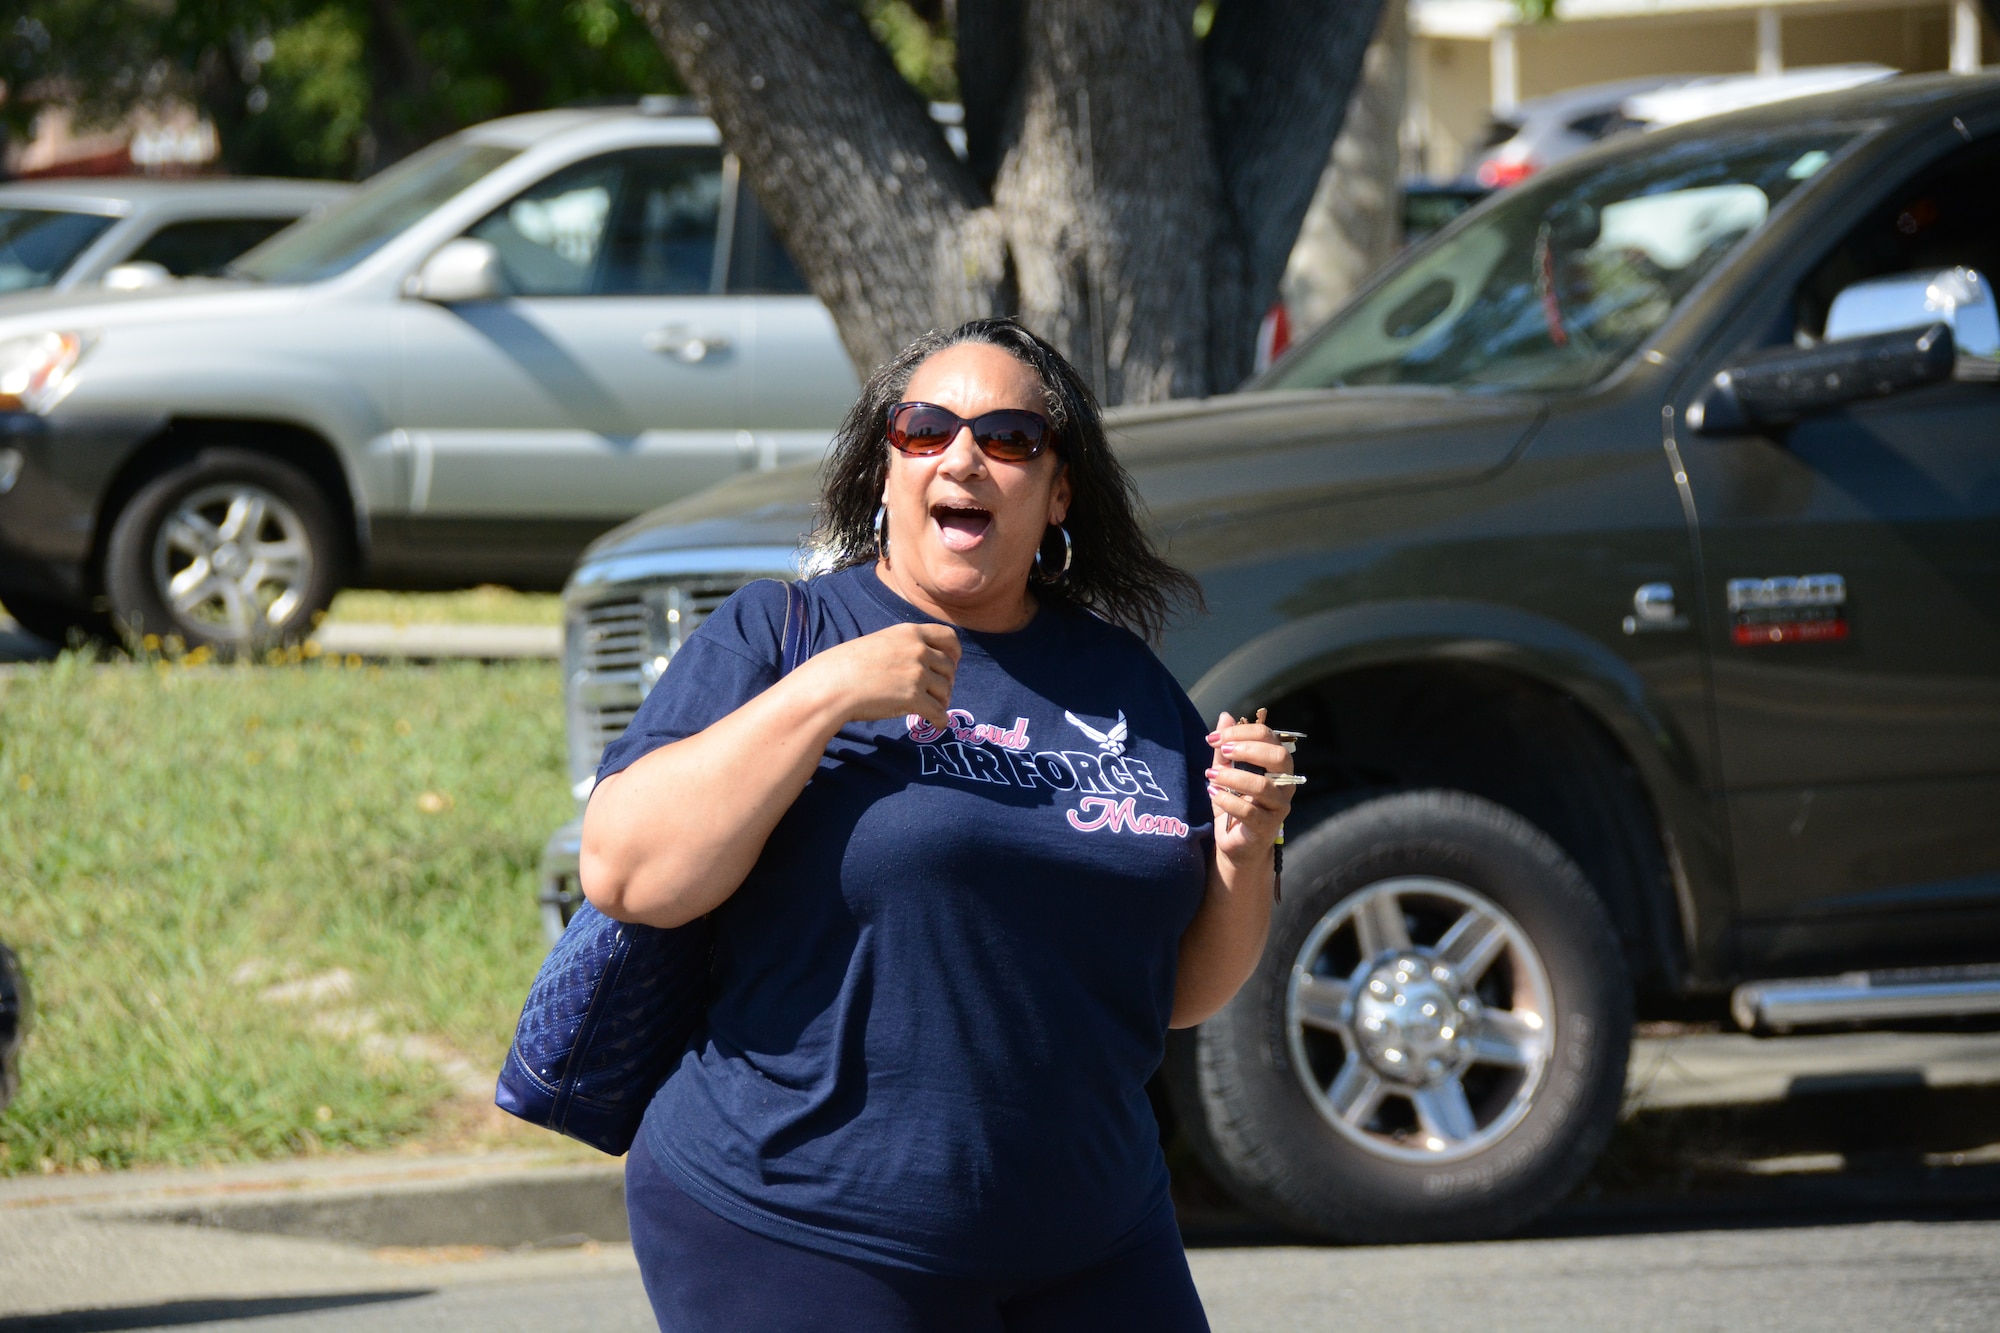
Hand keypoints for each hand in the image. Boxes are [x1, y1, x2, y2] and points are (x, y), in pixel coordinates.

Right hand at [796, 622, 960, 728]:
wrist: (832, 685)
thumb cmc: (846, 666)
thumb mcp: (879, 643)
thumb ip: (903, 648)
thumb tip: (921, 663)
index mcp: (910, 632)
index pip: (949, 637)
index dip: (954, 653)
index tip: (951, 663)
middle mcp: (918, 650)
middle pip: (949, 667)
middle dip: (947, 681)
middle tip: (939, 692)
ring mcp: (918, 674)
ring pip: (946, 690)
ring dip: (942, 701)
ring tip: (933, 708)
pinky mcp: (914, 698)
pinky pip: (939, 712)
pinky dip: (940, 720)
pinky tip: (936, 724)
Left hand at [1204, 708, 1295, 863]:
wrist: (1237, 845)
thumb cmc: (1235, 805)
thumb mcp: (1226, 773)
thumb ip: (1227, 749)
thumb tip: (1225, 716)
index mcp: (1277, 766)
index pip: (1270, 738)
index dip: (1242, 733)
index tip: (1214, 738)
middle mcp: (1284, 784)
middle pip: (1278, 758)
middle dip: (1247, 749)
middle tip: (1222, 751)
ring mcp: (1278, 807)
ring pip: (1263, 786)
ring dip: (1233, 777)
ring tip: (1211, 776)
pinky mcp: (1266, 827)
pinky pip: (1249, 811)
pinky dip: (1228, 800)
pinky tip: (1213, 793)